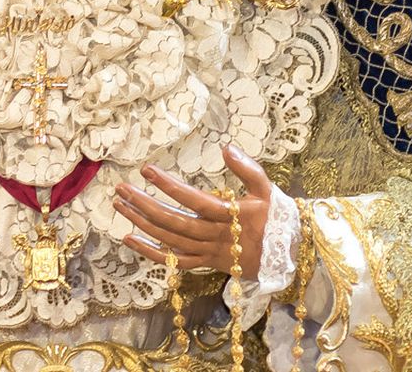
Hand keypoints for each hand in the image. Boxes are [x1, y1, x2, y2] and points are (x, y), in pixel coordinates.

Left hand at [113, 144, 271, 276]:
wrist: (290, 256)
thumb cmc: (277, 218)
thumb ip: (248, 169)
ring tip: (121, 205)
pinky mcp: (207, 264)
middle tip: (121, 188)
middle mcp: (216, 237)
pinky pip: (176, 261)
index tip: (146, 170)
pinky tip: (130, 238)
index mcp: (231, 215)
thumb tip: (227, 148)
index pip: (194, 200)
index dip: (170, 186)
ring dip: (143, 224)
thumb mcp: (268, 189)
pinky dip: (151, 253)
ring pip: (171, 241)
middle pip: (175, 222)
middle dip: (145, 205)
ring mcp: (210, 253)